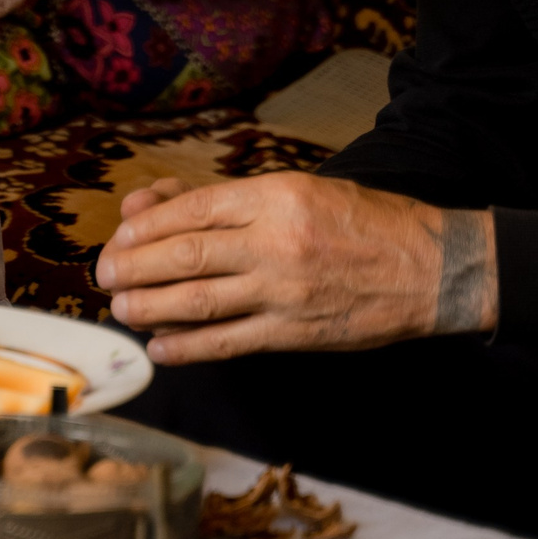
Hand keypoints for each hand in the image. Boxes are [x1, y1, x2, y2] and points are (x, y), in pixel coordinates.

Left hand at [93, 172, 494, 363]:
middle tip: (105, 275)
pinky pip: (229, 341)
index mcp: (276, 196)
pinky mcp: (296, 332)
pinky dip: (188, 347)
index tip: (121, 237)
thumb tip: (151, 206)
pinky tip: (161, 348)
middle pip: (184, 255)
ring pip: (198, 300)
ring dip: (149, 308)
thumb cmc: (362, 222)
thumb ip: (226, 200)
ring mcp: (285, 291)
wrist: (432, 268)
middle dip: (134, 267)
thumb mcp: (299, 190)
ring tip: (122, 309)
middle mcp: (276, 242)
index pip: (192, 210)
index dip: (146, 227)